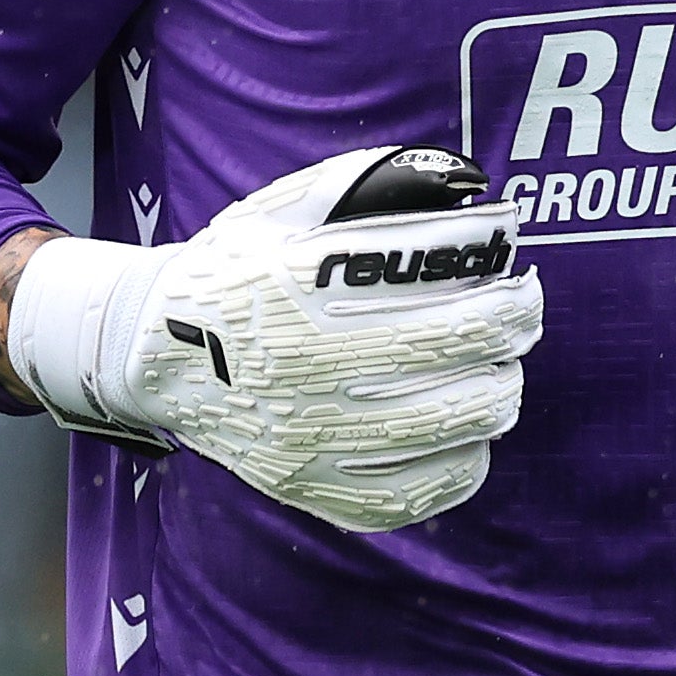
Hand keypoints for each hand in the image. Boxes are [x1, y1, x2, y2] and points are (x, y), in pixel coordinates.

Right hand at [7, 145, 543, 531]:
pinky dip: (460, 464)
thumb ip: (364, 187)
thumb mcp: (281, 210)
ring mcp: (308, 438)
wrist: (153, 354)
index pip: (435, 292)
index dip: (500, 291)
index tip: (522, 278)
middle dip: (510, 335)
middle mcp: (307, 367)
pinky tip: (465, 434)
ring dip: (496, 396)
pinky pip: (414, 493)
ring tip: (499, 373)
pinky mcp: (310, 487)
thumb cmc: (233, 271)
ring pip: (447, 429)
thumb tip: (460, 182)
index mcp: (303, 290)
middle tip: (522, 318)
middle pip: (452, 357)